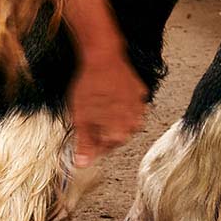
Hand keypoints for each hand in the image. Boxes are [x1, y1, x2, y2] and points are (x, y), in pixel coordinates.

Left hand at [68, 51, 147, 166]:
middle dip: (102, 131)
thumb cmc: (90, 86)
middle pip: (116, 136)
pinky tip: (109, 96)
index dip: (91, 144)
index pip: (104, 149)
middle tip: (88, 119)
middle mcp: (134, 123)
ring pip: (124, 122)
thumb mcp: (80, 118)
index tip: (83, 139)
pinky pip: (130, 106)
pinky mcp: (140, 93)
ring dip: (111, 119)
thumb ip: (84, 143)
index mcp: (119, 133)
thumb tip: (82, 164)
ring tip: (98, 106)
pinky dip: (120, 104)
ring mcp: (139, 107)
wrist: (102, 56)